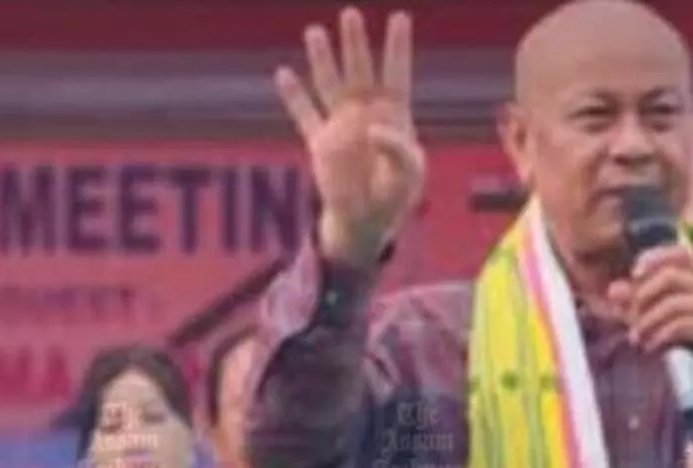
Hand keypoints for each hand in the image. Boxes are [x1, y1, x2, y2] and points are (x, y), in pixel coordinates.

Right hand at [274, 7, 425, 264]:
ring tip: (315, 31)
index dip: (397, 47)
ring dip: (322, 59)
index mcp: (394, 116)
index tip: (400, 17)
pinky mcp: (321, 143)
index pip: (396, 74)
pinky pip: (305, 114)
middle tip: (350, 13)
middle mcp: (366, 113)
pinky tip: (283, 73)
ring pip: (330, 84)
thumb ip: (398, 150)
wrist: (368, 221)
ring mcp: (342, 125)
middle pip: (359, 70)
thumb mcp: (408, 176)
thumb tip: (375, 128)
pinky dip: (294, 96)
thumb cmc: (395, 196)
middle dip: (355, 43)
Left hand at [617, 245, 692, 376]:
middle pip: (670, 276)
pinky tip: (650, 346)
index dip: (655, 257)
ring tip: (636, 338)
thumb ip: (637, 298)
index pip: (680, 253)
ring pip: (673, 304)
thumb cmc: (688, 329)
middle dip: (642, 296)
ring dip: (647, 322)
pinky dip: (659, 336)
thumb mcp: (660, 310)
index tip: (634, 273)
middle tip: (630, 318)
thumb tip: (613, 290)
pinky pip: (681, 326)